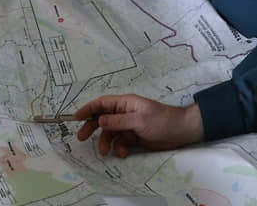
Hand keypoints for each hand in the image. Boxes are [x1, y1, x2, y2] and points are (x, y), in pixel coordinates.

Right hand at [74, 95, 203, 157]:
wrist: (181, 132)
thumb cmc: (161, 121)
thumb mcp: (139, 120)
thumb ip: (118, 121)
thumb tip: (99, 121)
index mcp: (125, 103)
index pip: (102, 103)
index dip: (88, 109)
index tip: (75, 118)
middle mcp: (125, 113)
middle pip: (102, 119)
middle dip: (91, 128)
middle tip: (82, 138)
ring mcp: (129, 126)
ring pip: (110, 134)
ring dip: (107, 142)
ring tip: (106, 152)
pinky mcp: (134, 138)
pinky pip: (120, 143)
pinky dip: (120, 149)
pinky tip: (123, 153)